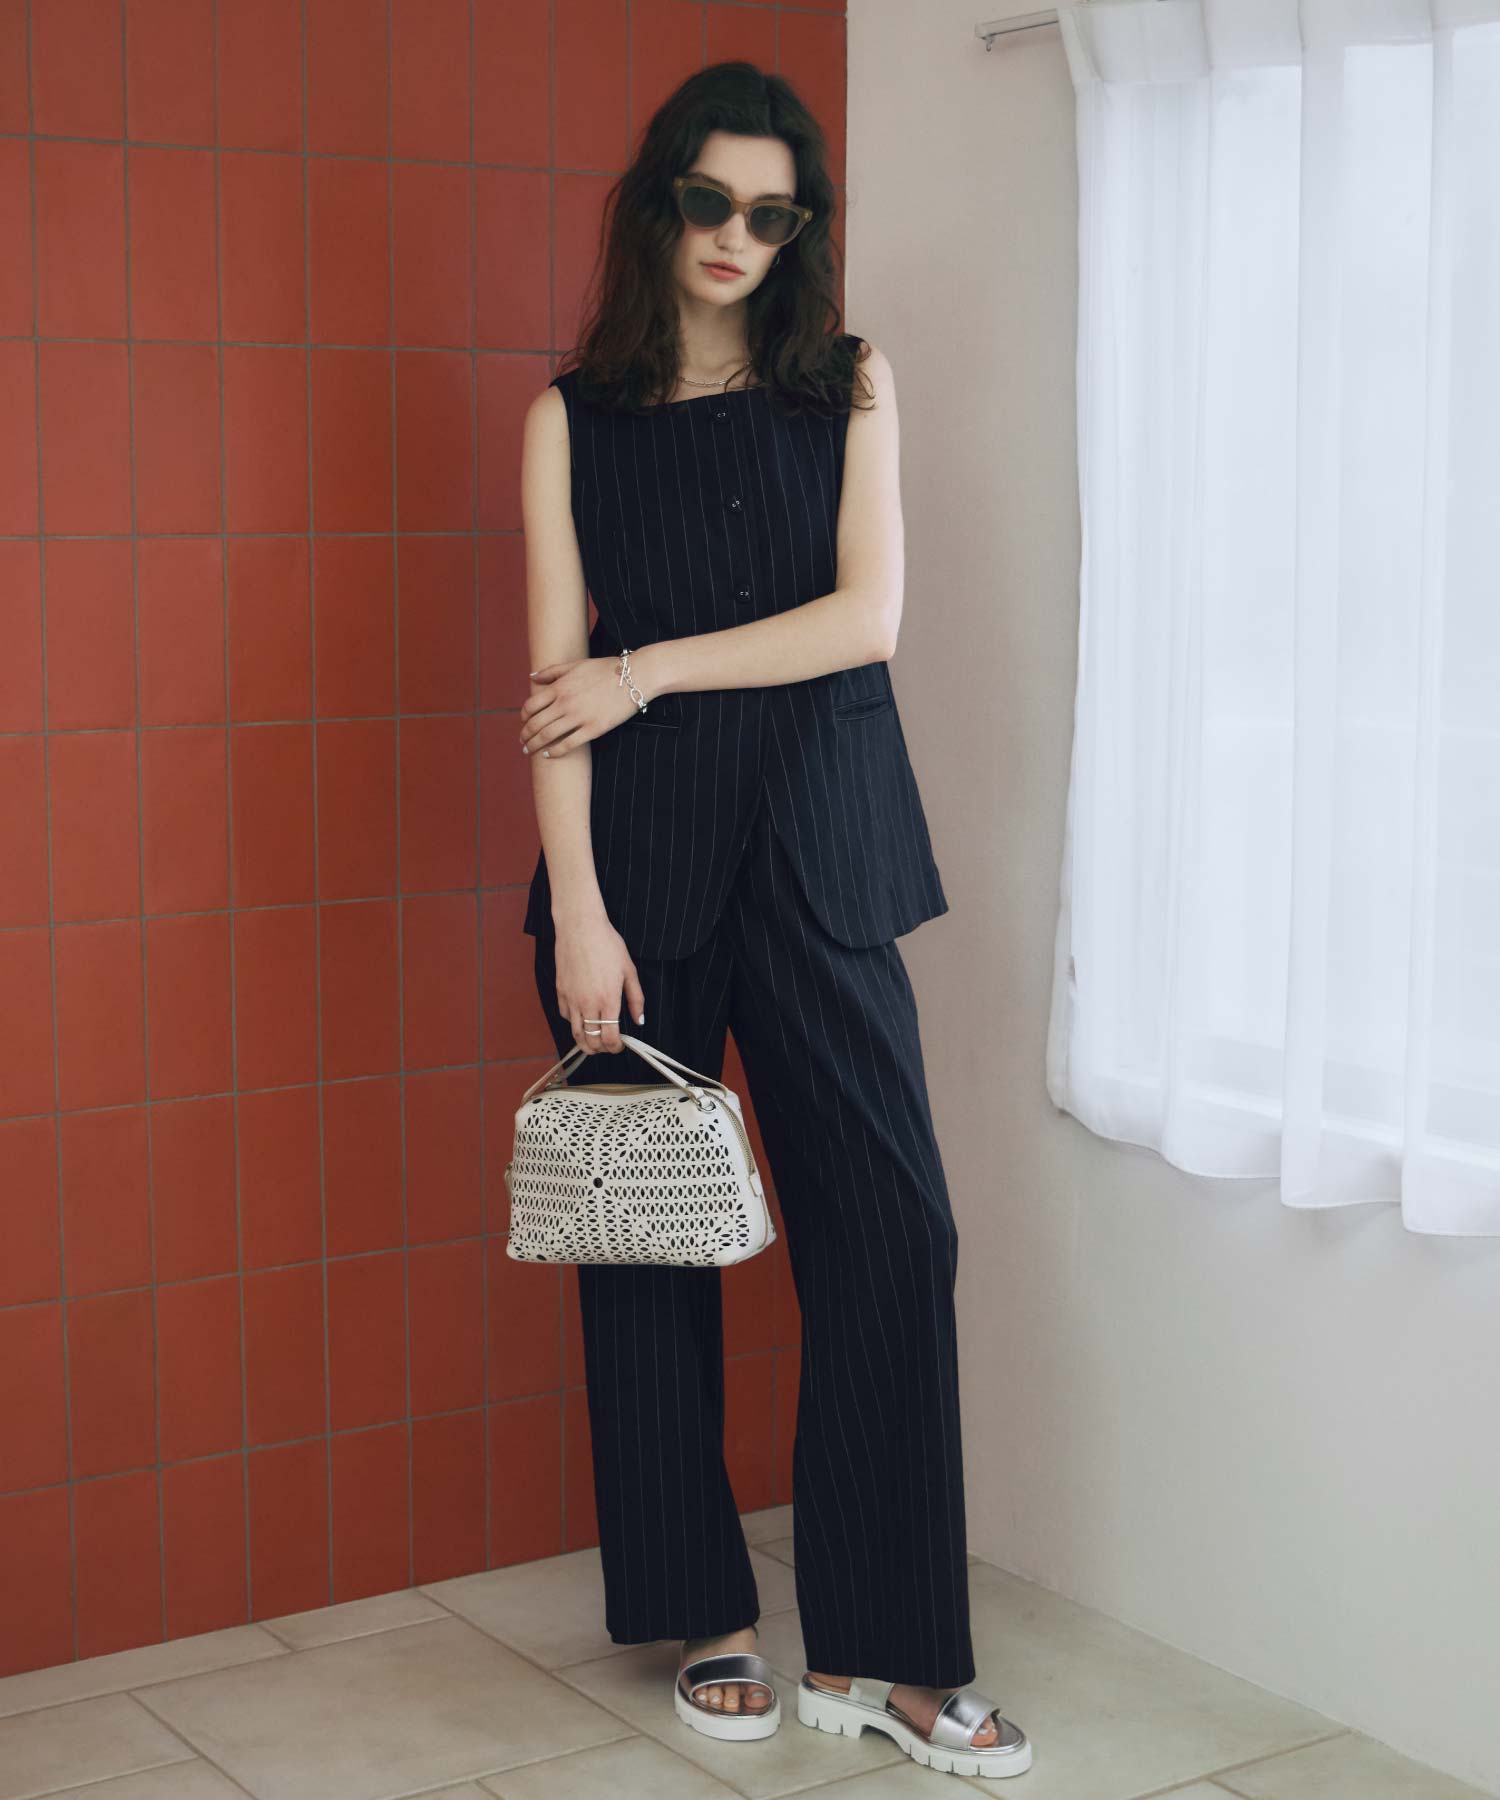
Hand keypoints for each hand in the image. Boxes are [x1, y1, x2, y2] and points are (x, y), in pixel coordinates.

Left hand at [520, 654, 647, 756]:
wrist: (635, 677)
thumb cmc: (606, 669)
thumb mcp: (577, 665)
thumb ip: (552, 671)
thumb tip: (532, 677)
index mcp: (560, 686)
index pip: (531, 705)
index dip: (523, 716)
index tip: (523, 722)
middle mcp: (566, 702)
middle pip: (536, 723)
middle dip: (525, 735)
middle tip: (522, 742)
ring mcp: (579, 716)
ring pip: (548, 735)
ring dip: (534, 745)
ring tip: (529, 751)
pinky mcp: (594, 728)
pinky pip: (568, 744)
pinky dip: (554, 752)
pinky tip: (548, 755)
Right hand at [553, 916, 646, 1055]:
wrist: (580, 927)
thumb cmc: (607, 945)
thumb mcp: (629, 971)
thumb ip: (636, 999)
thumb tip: (639, 1020)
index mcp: (607, 1000)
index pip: (609, 1038)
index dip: (616, 1047)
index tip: (620, 1045)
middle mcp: (587, 1004)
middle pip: (591, 1042)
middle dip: (601, 1049)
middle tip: (608, 1046)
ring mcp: (571, 999)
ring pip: (576, 1033)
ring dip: (586, 1043)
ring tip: (594, 1042)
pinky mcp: (560, 991)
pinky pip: (566, 1016)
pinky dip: (574, 1023)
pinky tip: (582, 1019)